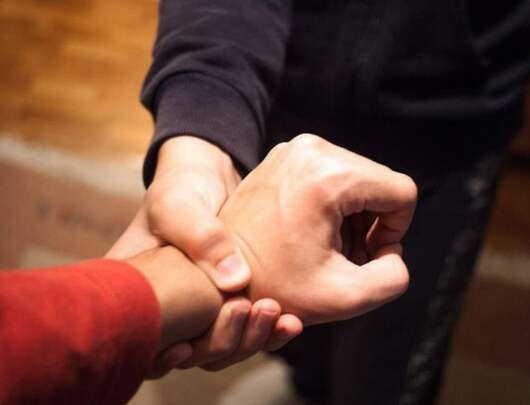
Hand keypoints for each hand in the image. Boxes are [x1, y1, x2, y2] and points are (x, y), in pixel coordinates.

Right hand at [108, 136, 301, 373]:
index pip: (138, 342)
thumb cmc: (181, 189)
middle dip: (220, 342)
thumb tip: (235, 282)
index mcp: (138, 293)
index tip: (185, 347)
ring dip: (249, 339)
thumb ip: (201, 238)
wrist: (211, 178)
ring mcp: (201, 311)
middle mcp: (167, 310)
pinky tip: (290, 322)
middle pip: (188, 354)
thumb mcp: (180, 204)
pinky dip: (269, 331)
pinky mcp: (231, 305)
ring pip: (222, 348)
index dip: (157, 357)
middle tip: (245, 308)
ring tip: (274, 312)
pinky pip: (248, 331)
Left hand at [219, 134, 417, 324]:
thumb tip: (393, 253)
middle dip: (372, 224)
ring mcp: (297, 148)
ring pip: (358, 178)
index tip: (365, 257)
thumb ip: (392, 278)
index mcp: (329, 177)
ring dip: (353, 215)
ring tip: (326, 246)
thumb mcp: (345, 297)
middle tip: (344, 257)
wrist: (214, 273)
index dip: (395, 232)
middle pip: (380, 182)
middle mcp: (314, 149)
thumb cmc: (273, 288)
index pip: (401, 193)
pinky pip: (332, 174)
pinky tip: (311, 232)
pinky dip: (334, 204)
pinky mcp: (286, 155)